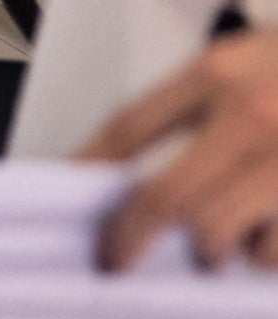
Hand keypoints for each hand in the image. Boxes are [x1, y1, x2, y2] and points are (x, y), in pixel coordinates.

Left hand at [85, 29, 277, 268]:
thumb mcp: (246, 58)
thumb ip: (197, 103)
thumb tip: (121, 167)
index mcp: (219, 74)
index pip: (130, 127)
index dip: (87, 168)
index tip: (62, 196)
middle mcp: (252, 116)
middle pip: (166, 196)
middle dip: (130, 236)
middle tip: (115, 260)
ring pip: (222, 234)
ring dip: (210, 250)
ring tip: (212, 248)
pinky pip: (275, 250)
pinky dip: (265, 254)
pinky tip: (264, 240)